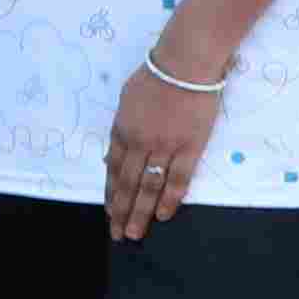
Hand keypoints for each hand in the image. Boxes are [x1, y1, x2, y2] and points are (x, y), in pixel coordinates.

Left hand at [102, 58, 220, 243]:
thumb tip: (112, 157)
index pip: (113, 169)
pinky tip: (162, 216)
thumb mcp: (126, 101)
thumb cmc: (156, 76)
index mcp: (122, 130)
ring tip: (135, 233)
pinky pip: (178, 179)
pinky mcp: (190, 147)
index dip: (110, 193)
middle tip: (117, 234)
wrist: (185, 64)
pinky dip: (169, 199)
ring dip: (140, 212)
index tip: (108, 211)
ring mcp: (165, 146)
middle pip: (127, 183)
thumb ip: (120, 129)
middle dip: (120, 211)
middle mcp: (139, 142)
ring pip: (148, 186)